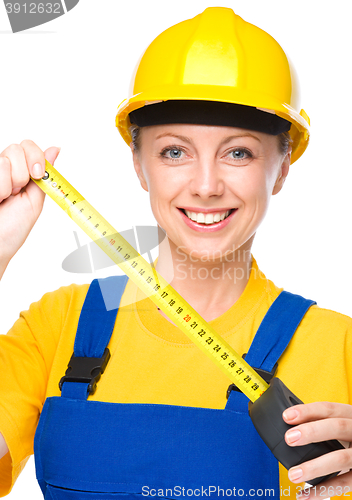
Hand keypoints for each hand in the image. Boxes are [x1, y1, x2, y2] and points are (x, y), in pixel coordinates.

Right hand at [0, 140, 59, 268]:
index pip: (28, 146)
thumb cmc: (12, 228)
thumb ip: (44, 174)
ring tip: (4, 198)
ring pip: (6, 159)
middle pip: (17, 148)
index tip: (37, 175)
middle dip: (23, 173)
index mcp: (19, 172)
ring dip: (10, 184)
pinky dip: (1, 188)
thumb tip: (55, 149)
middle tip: (17, 192)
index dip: (36, 158)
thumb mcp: (35, 200)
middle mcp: (2, 168)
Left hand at [283, 402, 351, 498]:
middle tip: (289, 438)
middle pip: (337, 427)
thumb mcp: (344, 425)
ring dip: (314, 467)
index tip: (286, 416)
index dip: (307, 411)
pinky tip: (305, 495)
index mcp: (351, 416)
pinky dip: (323, 490)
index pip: (329, 409)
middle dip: (311, 432)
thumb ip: (324, 424)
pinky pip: (344, 483)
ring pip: (341, 458)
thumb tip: (290, 426)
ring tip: (293, 474)